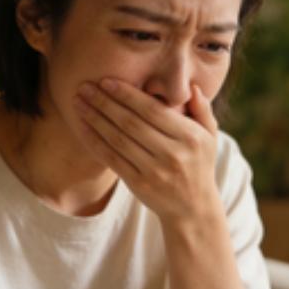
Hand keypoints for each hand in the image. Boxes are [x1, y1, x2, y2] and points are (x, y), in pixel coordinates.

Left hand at [73, 78, 222, 224]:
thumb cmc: (199, 164)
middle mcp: (172, 154)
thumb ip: (202, 109)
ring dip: (95, 119)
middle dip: (105, 102)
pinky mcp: (139, 184)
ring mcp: (154, 171)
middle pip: (131, 123)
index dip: (127, 94)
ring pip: (118, 140)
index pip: (153, 110)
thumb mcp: (210, 136)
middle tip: (85, 87)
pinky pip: (112, 159)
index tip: (106, 80)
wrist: (193, 208)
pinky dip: (95, 141)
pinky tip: (83, 127)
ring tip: (78, 103)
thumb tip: (191, 87)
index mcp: (190, 137)